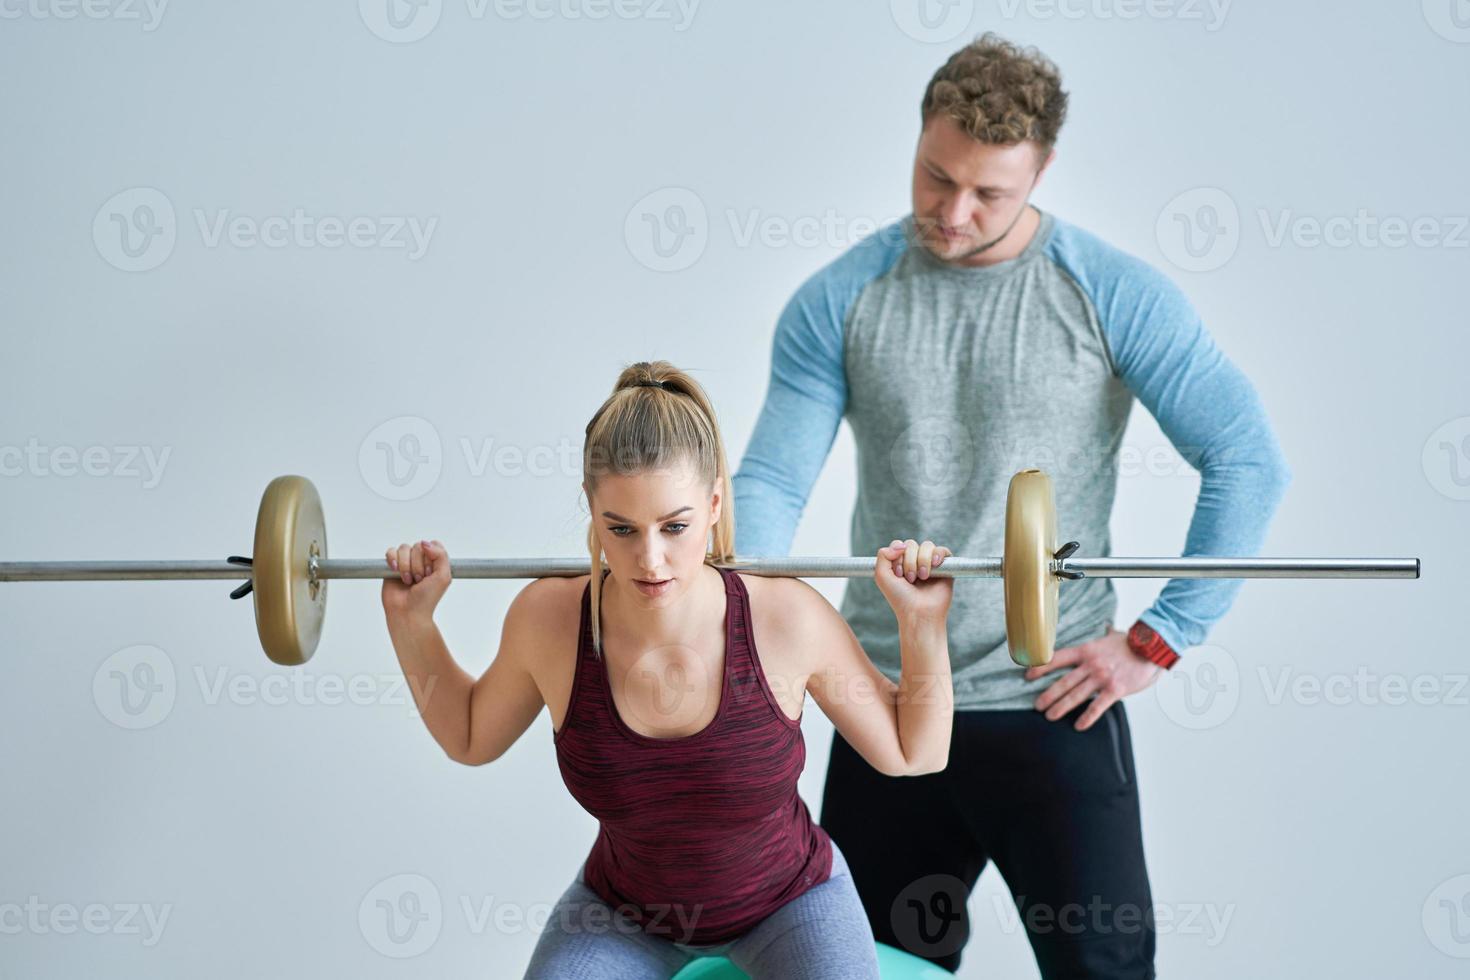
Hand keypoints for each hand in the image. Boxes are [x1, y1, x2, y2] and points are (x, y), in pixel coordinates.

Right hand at [381, 539, 452, 622]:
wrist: (408, 612)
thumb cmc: (426, 599)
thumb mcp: (443, 576)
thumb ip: (441, 555)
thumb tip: (425, 543)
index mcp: (435, 562)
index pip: (433, 544)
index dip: (431, 557)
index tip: (430, 573)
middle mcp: (421, 561)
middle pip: (418, 546)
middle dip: (418, 565)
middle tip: (419, 580)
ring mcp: (406, 563)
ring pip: (404, 548)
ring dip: (406, 566)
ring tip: (408, 580)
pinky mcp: (392, 566)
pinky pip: (391, 552)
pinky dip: (393, 560)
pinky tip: (395, 572)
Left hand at [874, 539, 953, 623]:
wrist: (918, 612)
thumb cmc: (900, 597)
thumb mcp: (881, 576)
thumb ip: (883, 554)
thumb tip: (901, 544)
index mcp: (900, 563)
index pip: (898, 545)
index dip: (897, 556)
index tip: (898, 575)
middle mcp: (915, 562)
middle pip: (911, 544)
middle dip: (909, 561)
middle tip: (910, 579)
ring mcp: (930, 564)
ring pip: (926, 545)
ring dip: (922, 560)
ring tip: (922, 577)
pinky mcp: (945, 567)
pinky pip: (943, 550)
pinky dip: (938, 554)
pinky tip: (935, 565)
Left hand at [1026, 625, 1159, 730]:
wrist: (1153, 647)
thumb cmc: (1132, 643)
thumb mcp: (1112, 636)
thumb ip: (1105, 635)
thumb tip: (1106, 627)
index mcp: (1086, 650)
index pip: (1057, 658)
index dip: (1041, 668)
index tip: (1028, 676)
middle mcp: (1090, 664)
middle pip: (1063, 682)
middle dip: (1047, 695)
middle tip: (1037, 705)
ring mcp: (1102, 677)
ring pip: (1076, 695)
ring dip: (1061, 707)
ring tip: (1050, 716)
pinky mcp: (1115, 689)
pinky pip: (1097, 706)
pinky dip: (1087, 717)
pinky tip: (1079, 725)